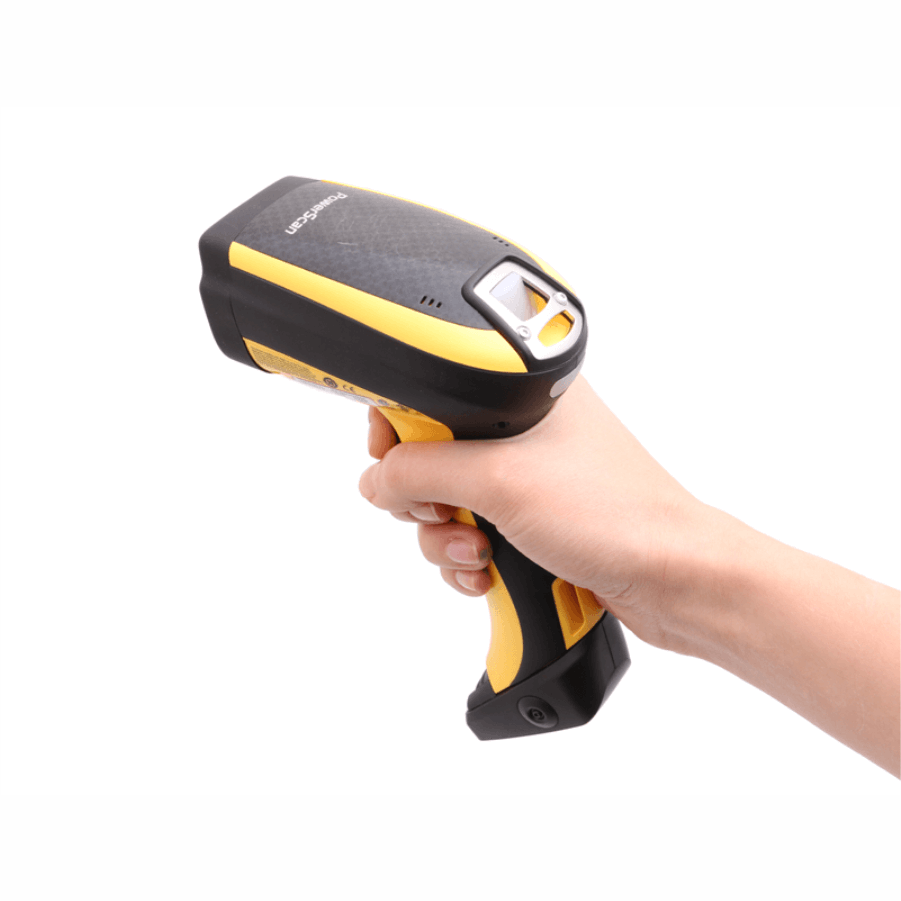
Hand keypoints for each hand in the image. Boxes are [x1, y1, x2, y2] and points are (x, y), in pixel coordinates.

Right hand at [359, 375, 709, 650]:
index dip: (402, 431)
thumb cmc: (615, 514)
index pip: (430, 393)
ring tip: (480, 554)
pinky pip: (473, 536)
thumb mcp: (499, 481)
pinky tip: (489, 575)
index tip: (397, 466)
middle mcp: (523, 430)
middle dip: (426, 498)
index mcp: (520, 390)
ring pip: (449, 505)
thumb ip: (422, 471)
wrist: (674, 580)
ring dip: (448, 539)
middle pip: (432, 456)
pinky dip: (469, 560)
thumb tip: (377, 479)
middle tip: (446, 512)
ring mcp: (528, 480)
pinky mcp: (533, 523)